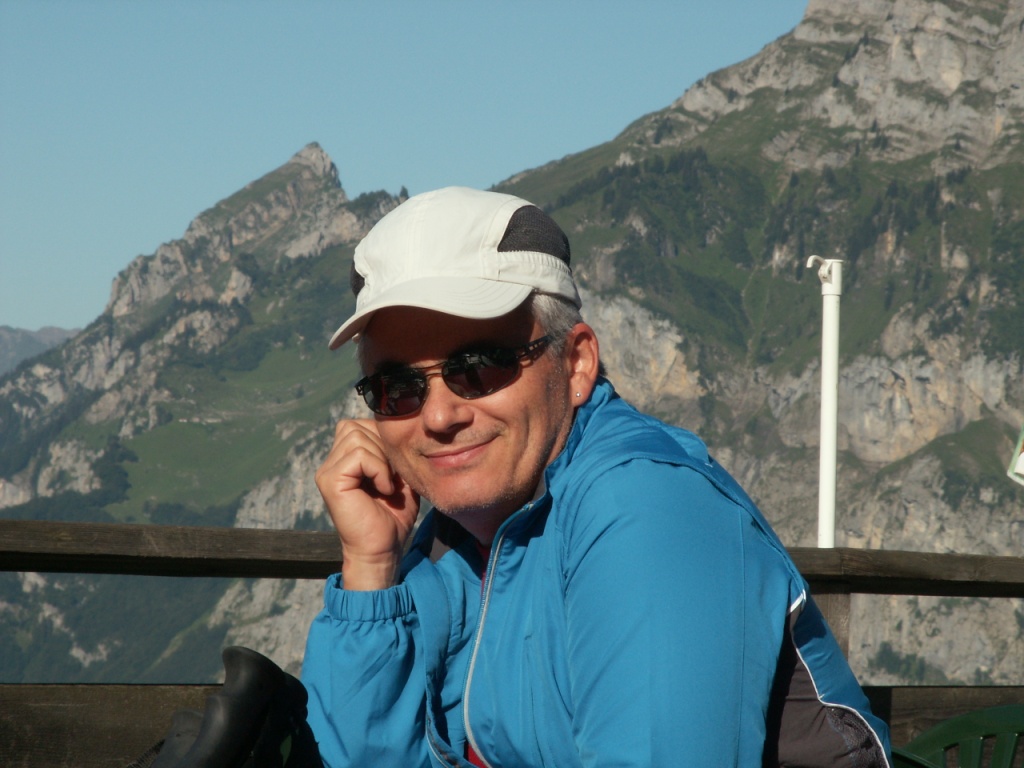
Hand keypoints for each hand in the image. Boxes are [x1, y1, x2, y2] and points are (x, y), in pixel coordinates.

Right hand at [315, 419, 419, 589]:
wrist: (383, 549)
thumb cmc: (393, 515)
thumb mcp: (397, 473)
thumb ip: (390, 448)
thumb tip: (394, 423)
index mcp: (343, 458)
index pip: (359, 424)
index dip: (382, 439)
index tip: (394, 470)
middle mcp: (331, 462)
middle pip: (356, 426)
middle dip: (383, 447)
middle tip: (391, 477)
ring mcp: (327, 471)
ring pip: (357, 437)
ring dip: (382, 459)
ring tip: (387, 484)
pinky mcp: (329, 481)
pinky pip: (359, 456)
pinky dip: (378, 469)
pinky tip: (384, 490)